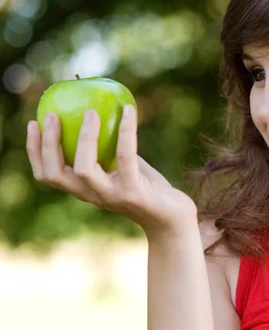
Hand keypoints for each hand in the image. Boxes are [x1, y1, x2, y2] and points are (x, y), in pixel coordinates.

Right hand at [26, 105, 198, 235]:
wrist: (173, 219)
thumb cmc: (148, 188)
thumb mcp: (125, 167)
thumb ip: (111, 149)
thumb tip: (101, 110)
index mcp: (85, 189)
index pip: (48, 174)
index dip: (35, 150)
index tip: (34, 123)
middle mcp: (93, 195)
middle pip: (56, 173)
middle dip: (48, 144)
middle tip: (53, 115)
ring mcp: (112, 196)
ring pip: (84, 169)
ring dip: (84, 138)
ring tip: (90, 112)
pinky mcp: (134, 192)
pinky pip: (126, 157)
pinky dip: (125, 131)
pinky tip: (129, 111)